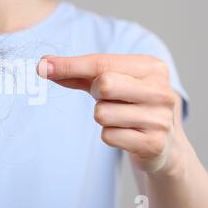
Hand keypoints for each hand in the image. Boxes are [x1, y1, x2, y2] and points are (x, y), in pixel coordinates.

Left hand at [38, 54, 184, 173]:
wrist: (164, 144)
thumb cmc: (128, 103)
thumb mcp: (108, 83)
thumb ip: (77, 73)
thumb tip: (43, 64)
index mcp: (151, 67)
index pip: (101, 63)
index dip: (69, 65)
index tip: (42, 66)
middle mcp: (161, 90)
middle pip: (103, 84)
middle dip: (96, 93)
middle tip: (108, 99)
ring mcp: (160, 119)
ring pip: (101, 114)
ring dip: (103, 117)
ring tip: (120, 118)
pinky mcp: (153, 144)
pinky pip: (108, 136)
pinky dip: (110, 136)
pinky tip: (126, 134)